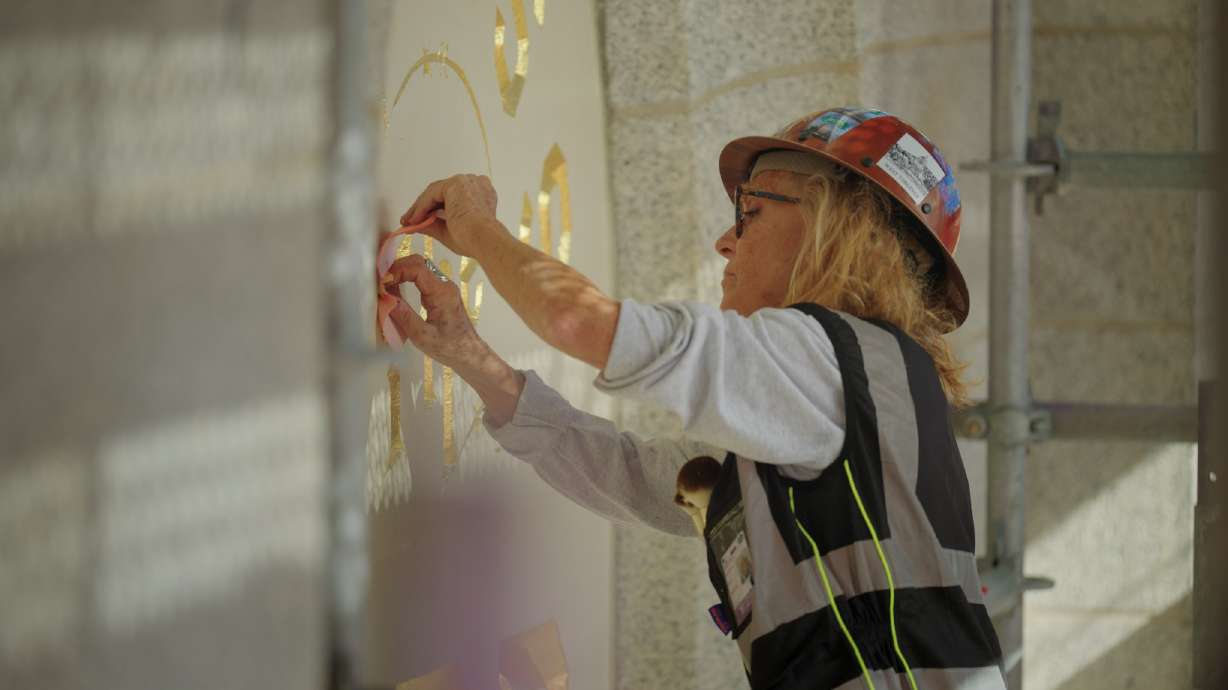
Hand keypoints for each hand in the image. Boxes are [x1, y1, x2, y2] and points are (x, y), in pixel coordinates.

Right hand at [384, 253, 486, 368]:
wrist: (468, 354)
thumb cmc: (448, 347)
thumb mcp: (422, 336)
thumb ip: (404, 316)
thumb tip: (384, 298)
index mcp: (442, 293)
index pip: (418, 268)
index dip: (397, 270)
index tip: (382, 282)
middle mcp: (445, 285)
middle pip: (419, 263)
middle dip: (397, 267)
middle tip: (380, 281)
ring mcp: (444, 288)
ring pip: (421, 268)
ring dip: (402, 272)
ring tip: (385, 285)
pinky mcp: (441, 293)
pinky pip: (423, 278)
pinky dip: (407, 279)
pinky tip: (396, 290)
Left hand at [400, 174, 497, 257]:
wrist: (484, 240)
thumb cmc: (475, 240)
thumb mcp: (449, 231)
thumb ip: (433, 224)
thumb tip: (415, 225)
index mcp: (481, 194)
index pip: (452, 198)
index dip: (434, 209)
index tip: (421, 220)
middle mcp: (475, 184)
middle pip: (442, 193)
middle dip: (424, 208)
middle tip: (411, 221)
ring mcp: (466, 182)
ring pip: (435, 192)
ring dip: (420, 208)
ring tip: (409, 222)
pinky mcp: (455, 184)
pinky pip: (432, 194)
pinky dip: (421, 207)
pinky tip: (415, 219)